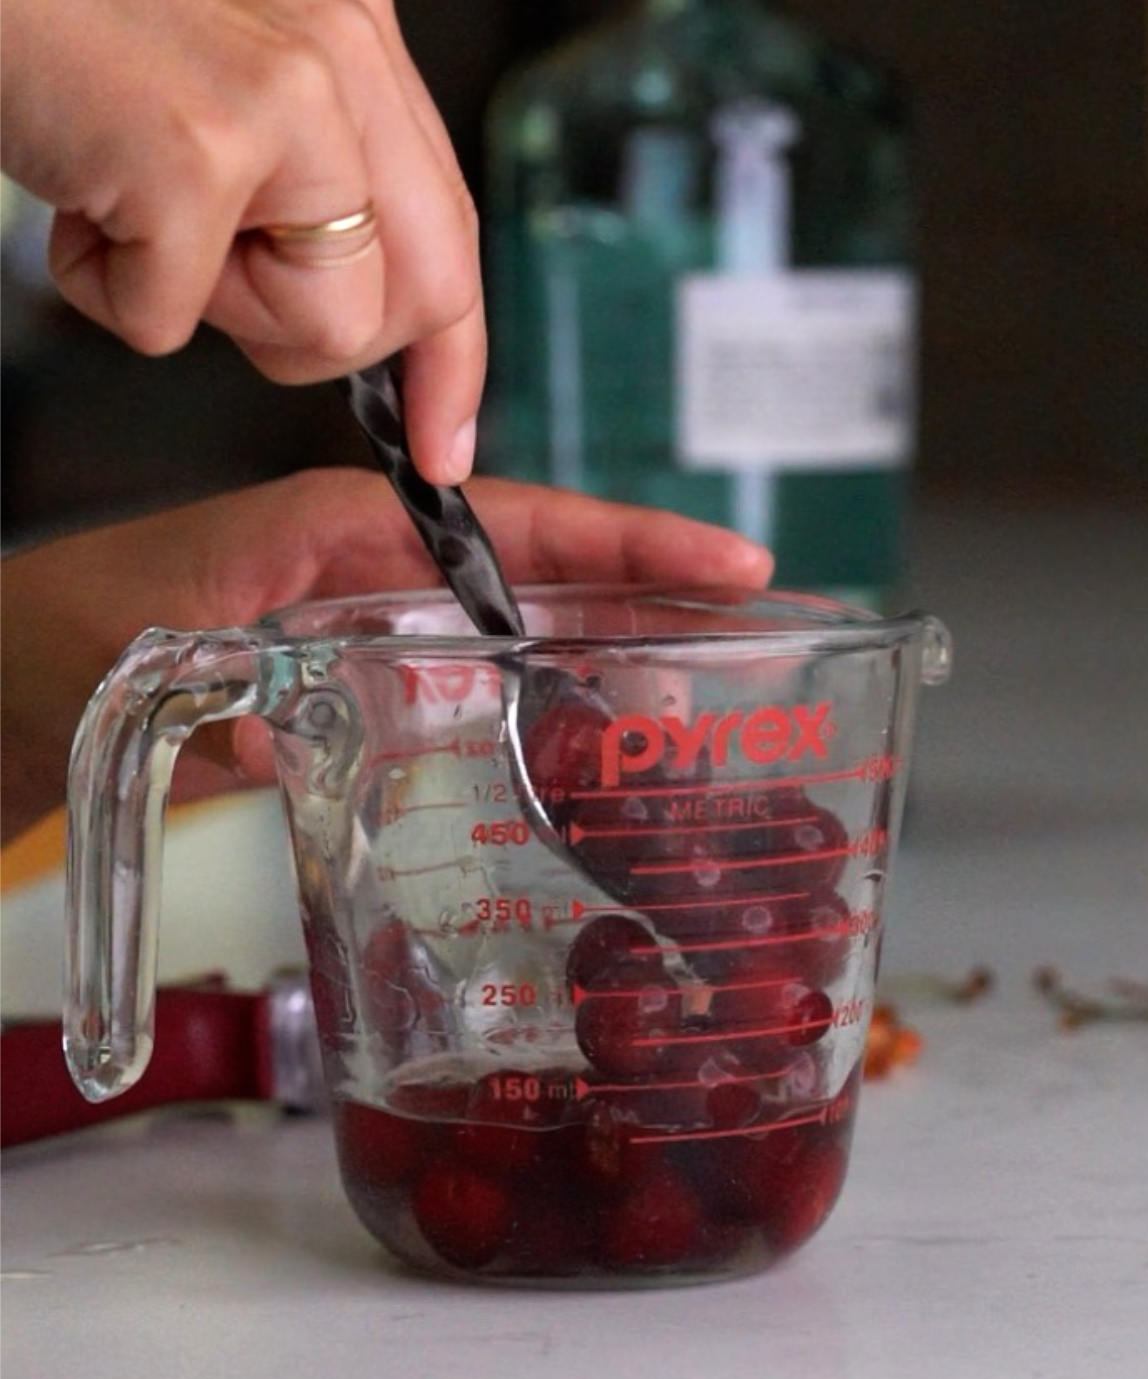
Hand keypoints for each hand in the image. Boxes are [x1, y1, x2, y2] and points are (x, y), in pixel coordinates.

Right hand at [0, 0, 481, 481]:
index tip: (442, 447)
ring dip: (210, 308)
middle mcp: (345, 51)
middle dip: (317, 340)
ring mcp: (285, 99)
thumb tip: (358, 312)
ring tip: (135, 208)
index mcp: (356, 34)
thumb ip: (311, 178)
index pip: (454, 237)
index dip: (452, 364)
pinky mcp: (197, 151)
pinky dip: (107, 293)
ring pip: (326, 330)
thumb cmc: (62, 28)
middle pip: (424, 301)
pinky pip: (175, 327)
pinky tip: (77, 203)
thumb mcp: (224, 88)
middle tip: (220, 284)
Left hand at [0, 470, 772, 841]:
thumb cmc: (62, 638)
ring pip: (516, 643)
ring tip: (698, 711)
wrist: (7, 689)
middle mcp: (372, 579)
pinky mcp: (351, 700)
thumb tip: (292, 734)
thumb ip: (222, 686)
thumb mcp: (138, 653)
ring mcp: (368, 641)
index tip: (727, 567)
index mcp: (337, 533)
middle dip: (652, 605)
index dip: (629, 547)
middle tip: (759, 645)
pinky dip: (530, 727)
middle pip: (543, 579)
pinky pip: (466, 703)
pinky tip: (577, 771)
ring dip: (606, 669)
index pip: (514, 525)